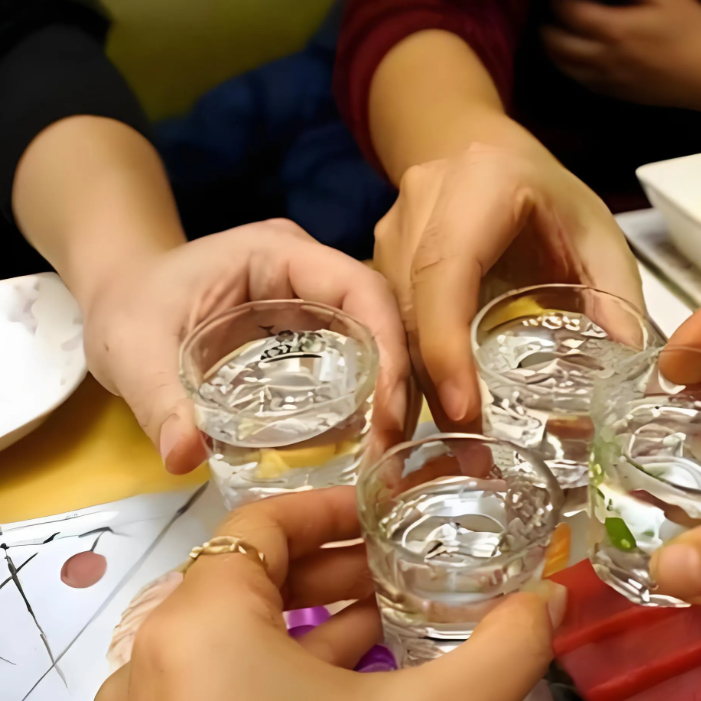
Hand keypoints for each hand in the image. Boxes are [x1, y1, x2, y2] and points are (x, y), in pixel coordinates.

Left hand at [82, 220, 413, 473]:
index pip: (359, 287)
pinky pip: (357, 358)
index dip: (388, 344)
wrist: (120, 297)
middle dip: (398, 380)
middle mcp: (311, 270)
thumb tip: (185, 456)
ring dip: (392, 393)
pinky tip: (368, 441)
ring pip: (379, 339)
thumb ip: (159, 401)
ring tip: (388, 451)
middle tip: (394, 444)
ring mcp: (316, 299)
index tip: (388, 410)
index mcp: (278, 253)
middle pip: (383, 316)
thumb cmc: (128, 307)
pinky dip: (370, 397)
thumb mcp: (133, 351)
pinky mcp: (313, 330)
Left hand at [96, 487, 565, 700]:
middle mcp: (158, 660)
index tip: (389, 513)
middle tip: (403, 564)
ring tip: (392, 619)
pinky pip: (222, 684)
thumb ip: (503, 649)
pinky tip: (356, 685)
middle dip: (335, 568)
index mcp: (201, 623)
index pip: (262, 524)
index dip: (333, 509)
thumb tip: (555, 599)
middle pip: (249, 578)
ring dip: (314, 623)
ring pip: (236, 637)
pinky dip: (284, 672)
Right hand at [373, 142, 642, 424]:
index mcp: (480, 183)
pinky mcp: (378, 255)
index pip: (446, 268)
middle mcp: (422, 199)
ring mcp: (391, 226)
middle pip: (412, 303)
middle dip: (432, 384)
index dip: (447, 342)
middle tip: (467, 453)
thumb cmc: (548, 194)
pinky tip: (436, 412)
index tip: (464, 408)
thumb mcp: (595, 231)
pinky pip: (388, 320)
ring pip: (392, 319)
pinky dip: (410, 368)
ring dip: (416, 385)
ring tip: (457, 448)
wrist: (485, 150)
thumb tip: (632, 371)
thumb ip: (615, 293)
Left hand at [542, 0, 700, 114]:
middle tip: (551, 12)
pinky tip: (575, 57)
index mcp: (612, 30)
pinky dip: (570, 67)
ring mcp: (606, 80)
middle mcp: (601, 59)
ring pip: (564, 67)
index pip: (567, 12)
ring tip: (555, 33)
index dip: (558, 0)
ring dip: (553, 48)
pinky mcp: (615, 94)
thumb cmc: (691, 33)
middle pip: (555, 44)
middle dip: (547, 25)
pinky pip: (581, 81)